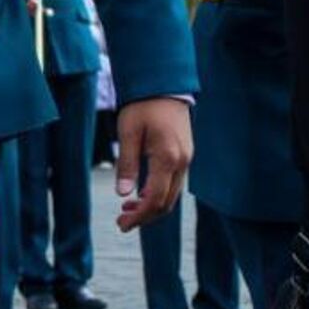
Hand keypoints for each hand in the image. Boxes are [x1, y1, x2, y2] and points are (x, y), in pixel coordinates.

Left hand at [114, 97, 191, 229]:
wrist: (165, 84)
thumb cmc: (143, 105)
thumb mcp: (128, 132)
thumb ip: (127, 164)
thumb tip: (123, 194)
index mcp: (167, 157)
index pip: (155, 199)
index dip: (139, 217)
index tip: (122, 224)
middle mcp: (182, 161)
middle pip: (167, 203)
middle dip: (145, 217)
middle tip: (123, 222)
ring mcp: (186, 158)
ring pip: (172, 195)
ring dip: (152, 206)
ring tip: (129, 209)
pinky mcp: (185, 154)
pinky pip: (174, 182)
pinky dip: (159, 193)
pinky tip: (142, 192)